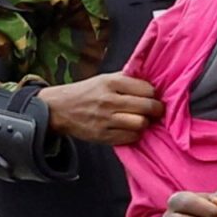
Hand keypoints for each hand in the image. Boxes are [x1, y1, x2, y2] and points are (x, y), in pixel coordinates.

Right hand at [38, 73, 164, 144]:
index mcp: (111, 83)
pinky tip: (131, 128)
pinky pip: (130, 137)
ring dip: (146, 122)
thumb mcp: (104, 79)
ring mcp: (105, 120)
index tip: (152, 96)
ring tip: (143, 119)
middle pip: (147, 107)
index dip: (153, 93)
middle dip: (156, 109)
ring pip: (141, 123)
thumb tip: (151, 81)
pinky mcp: (103, 136)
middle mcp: (109, 100)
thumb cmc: (86, 92)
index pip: (146, 88)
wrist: (59, 109)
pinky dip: (135, 134)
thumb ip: (126, 79)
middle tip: (156, 110)